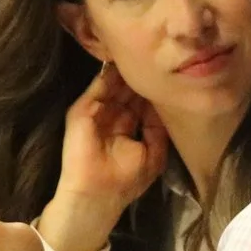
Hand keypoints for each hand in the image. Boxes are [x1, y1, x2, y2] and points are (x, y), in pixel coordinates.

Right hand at [40, 66, 169, 250]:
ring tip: (143, 55)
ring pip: (112, 85)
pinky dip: (109, 76)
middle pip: (126, 90)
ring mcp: (95, 113)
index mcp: (126, 126)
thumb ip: (158, 128)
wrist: (98, 195)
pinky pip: (98, 88)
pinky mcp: (81, 111)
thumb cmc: (127, 180)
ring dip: (127, 72)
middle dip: (140, 77)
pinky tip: (123, 63)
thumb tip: (164, 104)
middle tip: (156, 60)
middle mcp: (111, 117)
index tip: (168, 75)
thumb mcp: (154, 153)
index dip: (152, 90)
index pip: (139, 102)